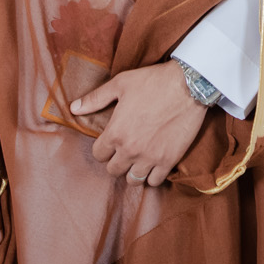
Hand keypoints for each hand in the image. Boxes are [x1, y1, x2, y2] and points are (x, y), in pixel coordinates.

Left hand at [73, 63, 209, 187]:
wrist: (189, 85)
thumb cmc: (153, 81)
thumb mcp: (121, 84)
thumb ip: (95, 98)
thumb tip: (74, 108)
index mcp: (115, 133)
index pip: (98, 154)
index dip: (103, 148)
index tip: (110, 142)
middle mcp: (130, 150)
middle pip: (113, 170)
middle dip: (116, 161)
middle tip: (124, 150)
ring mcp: (150, 158)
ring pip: (132, 180)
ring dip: (132, 171)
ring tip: (138, 160)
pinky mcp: (168, 161)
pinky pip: (154, 181)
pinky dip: (152, 176)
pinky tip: (154, 164)